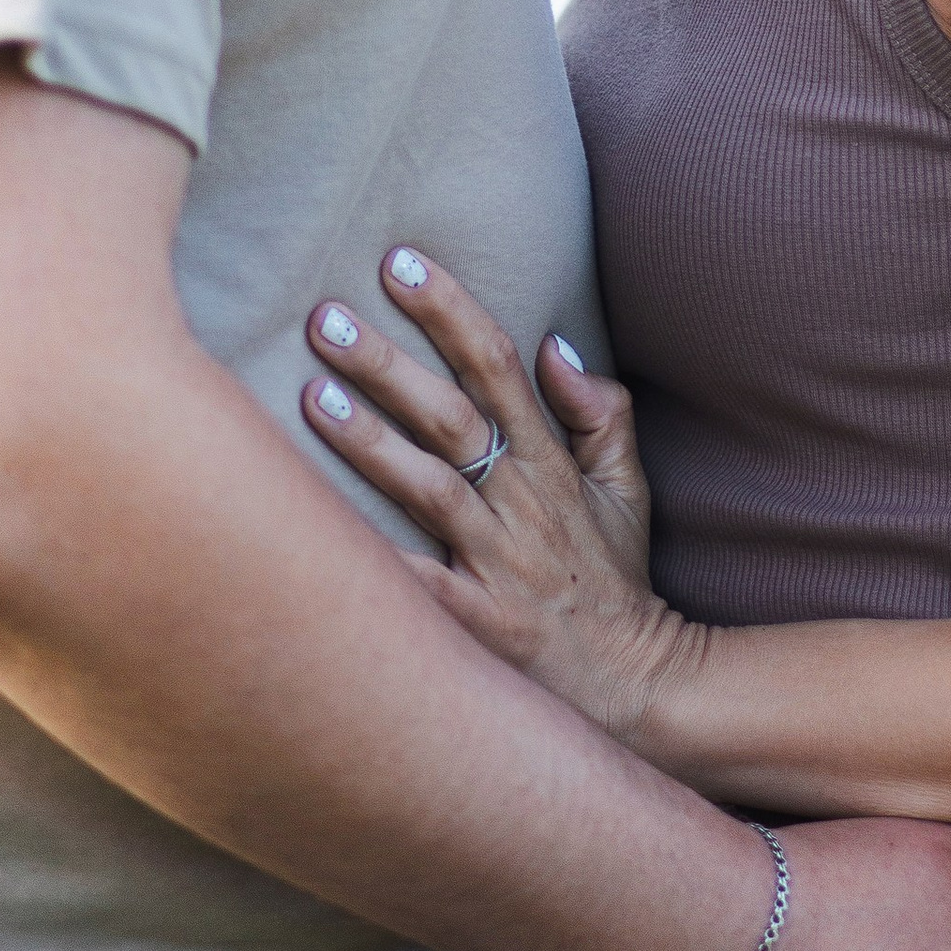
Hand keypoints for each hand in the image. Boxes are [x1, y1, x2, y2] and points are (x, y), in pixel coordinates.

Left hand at [302, 251, 686, 746]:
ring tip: (312, 396)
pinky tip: (320, 539)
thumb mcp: (628, 489)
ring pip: (431, 488)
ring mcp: (499, 564)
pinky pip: (421, 591)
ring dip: (370, 441)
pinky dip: (378, 565)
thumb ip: (600, 413)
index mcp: (549, 464)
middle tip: (322, 316)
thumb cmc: (615, 583)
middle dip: (386, 361)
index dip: (450, 309)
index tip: (399, 261)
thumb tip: (555, 347)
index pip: (497, 366)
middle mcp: (521, 503)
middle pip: (450, 415)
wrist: (639, 688)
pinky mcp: (479, 626)